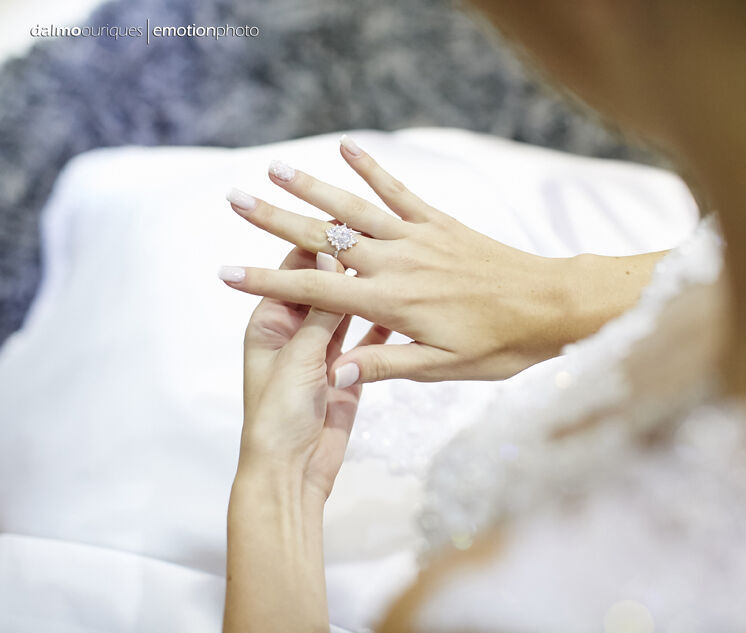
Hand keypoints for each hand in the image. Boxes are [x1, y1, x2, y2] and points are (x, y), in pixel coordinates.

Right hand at [222, 135, 657, 385]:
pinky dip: (372, 170)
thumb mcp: (443, 368)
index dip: (266, 281)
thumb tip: (333, 370)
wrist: (551, 305)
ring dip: (312, 187)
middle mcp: (395, 262)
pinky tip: (348, 148)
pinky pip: (399, 192)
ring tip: (275, 167)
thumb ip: (386, 365)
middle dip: (275, 220)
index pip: (314, 291)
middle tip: (234, 200)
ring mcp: (417, 238)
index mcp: (390, 302)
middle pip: (323, 239)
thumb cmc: (501, 344)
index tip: (226, 272)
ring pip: (353, 209)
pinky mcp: (439, 224)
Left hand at [234, 246, 390, 498]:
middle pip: (323, 288)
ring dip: (364, 293)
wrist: (291, 471)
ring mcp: (322, 353)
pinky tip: (402, 307)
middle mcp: (295, 333)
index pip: (295, 273)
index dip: (319, 249)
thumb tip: (332, 260)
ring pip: (346, 312)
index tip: (348, 226)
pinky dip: (381, 327)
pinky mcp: (346, 372)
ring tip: (394, 266)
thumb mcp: (300, 356)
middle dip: (346, 266)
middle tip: (378, 241)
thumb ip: (320, 311)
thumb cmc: (279, 415)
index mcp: (270, 323)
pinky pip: (366, 342)